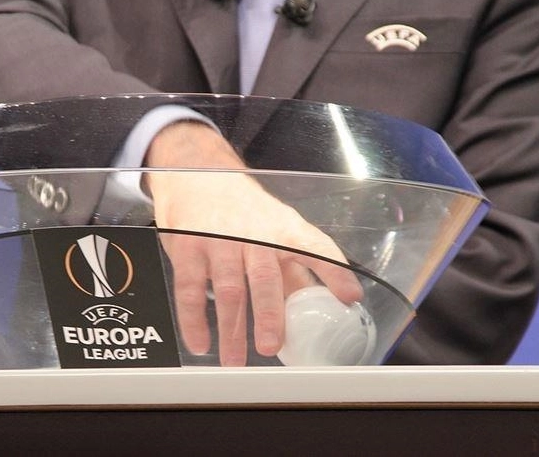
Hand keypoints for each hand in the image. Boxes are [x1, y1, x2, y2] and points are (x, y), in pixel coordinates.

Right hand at [145, 122, 362, 365]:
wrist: (198, 177)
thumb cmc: (243, 211)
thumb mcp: (276, 229)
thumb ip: (295, 268)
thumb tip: (321, 305)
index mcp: (283, 230)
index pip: (315, 248)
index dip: (334, 272)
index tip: (349, 297)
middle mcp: (254, 234)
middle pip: (264, 277)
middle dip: (268, 313)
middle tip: (271, 346)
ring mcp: (219, 241)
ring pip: (227, 289)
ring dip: (231, 329)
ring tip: (235, 360)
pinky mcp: (188, 248)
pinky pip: (191, 289)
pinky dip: (194, 320)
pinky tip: (200, 343)